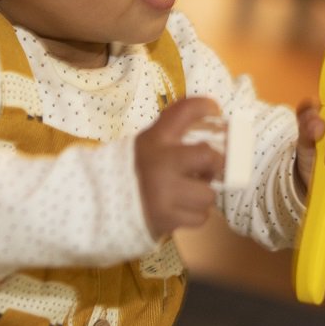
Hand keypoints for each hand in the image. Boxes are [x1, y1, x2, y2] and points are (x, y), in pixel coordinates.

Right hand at [135, 96, 224, 238]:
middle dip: (215, 164)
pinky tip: (181, 206)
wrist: (109, 201)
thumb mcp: (153, 138)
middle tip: (208, 167)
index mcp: (156, 139)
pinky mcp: (167, 218)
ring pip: (208, 194)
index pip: (185, 112)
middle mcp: (160, 164)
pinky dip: (195, 213)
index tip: (215, 111)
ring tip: (188, 190)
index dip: (205, 107)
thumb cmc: (141, 167)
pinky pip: (201, 217)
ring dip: (203, 193)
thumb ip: (178, 122)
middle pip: (209, 156)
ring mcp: (164, 193)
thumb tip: (214, 108)